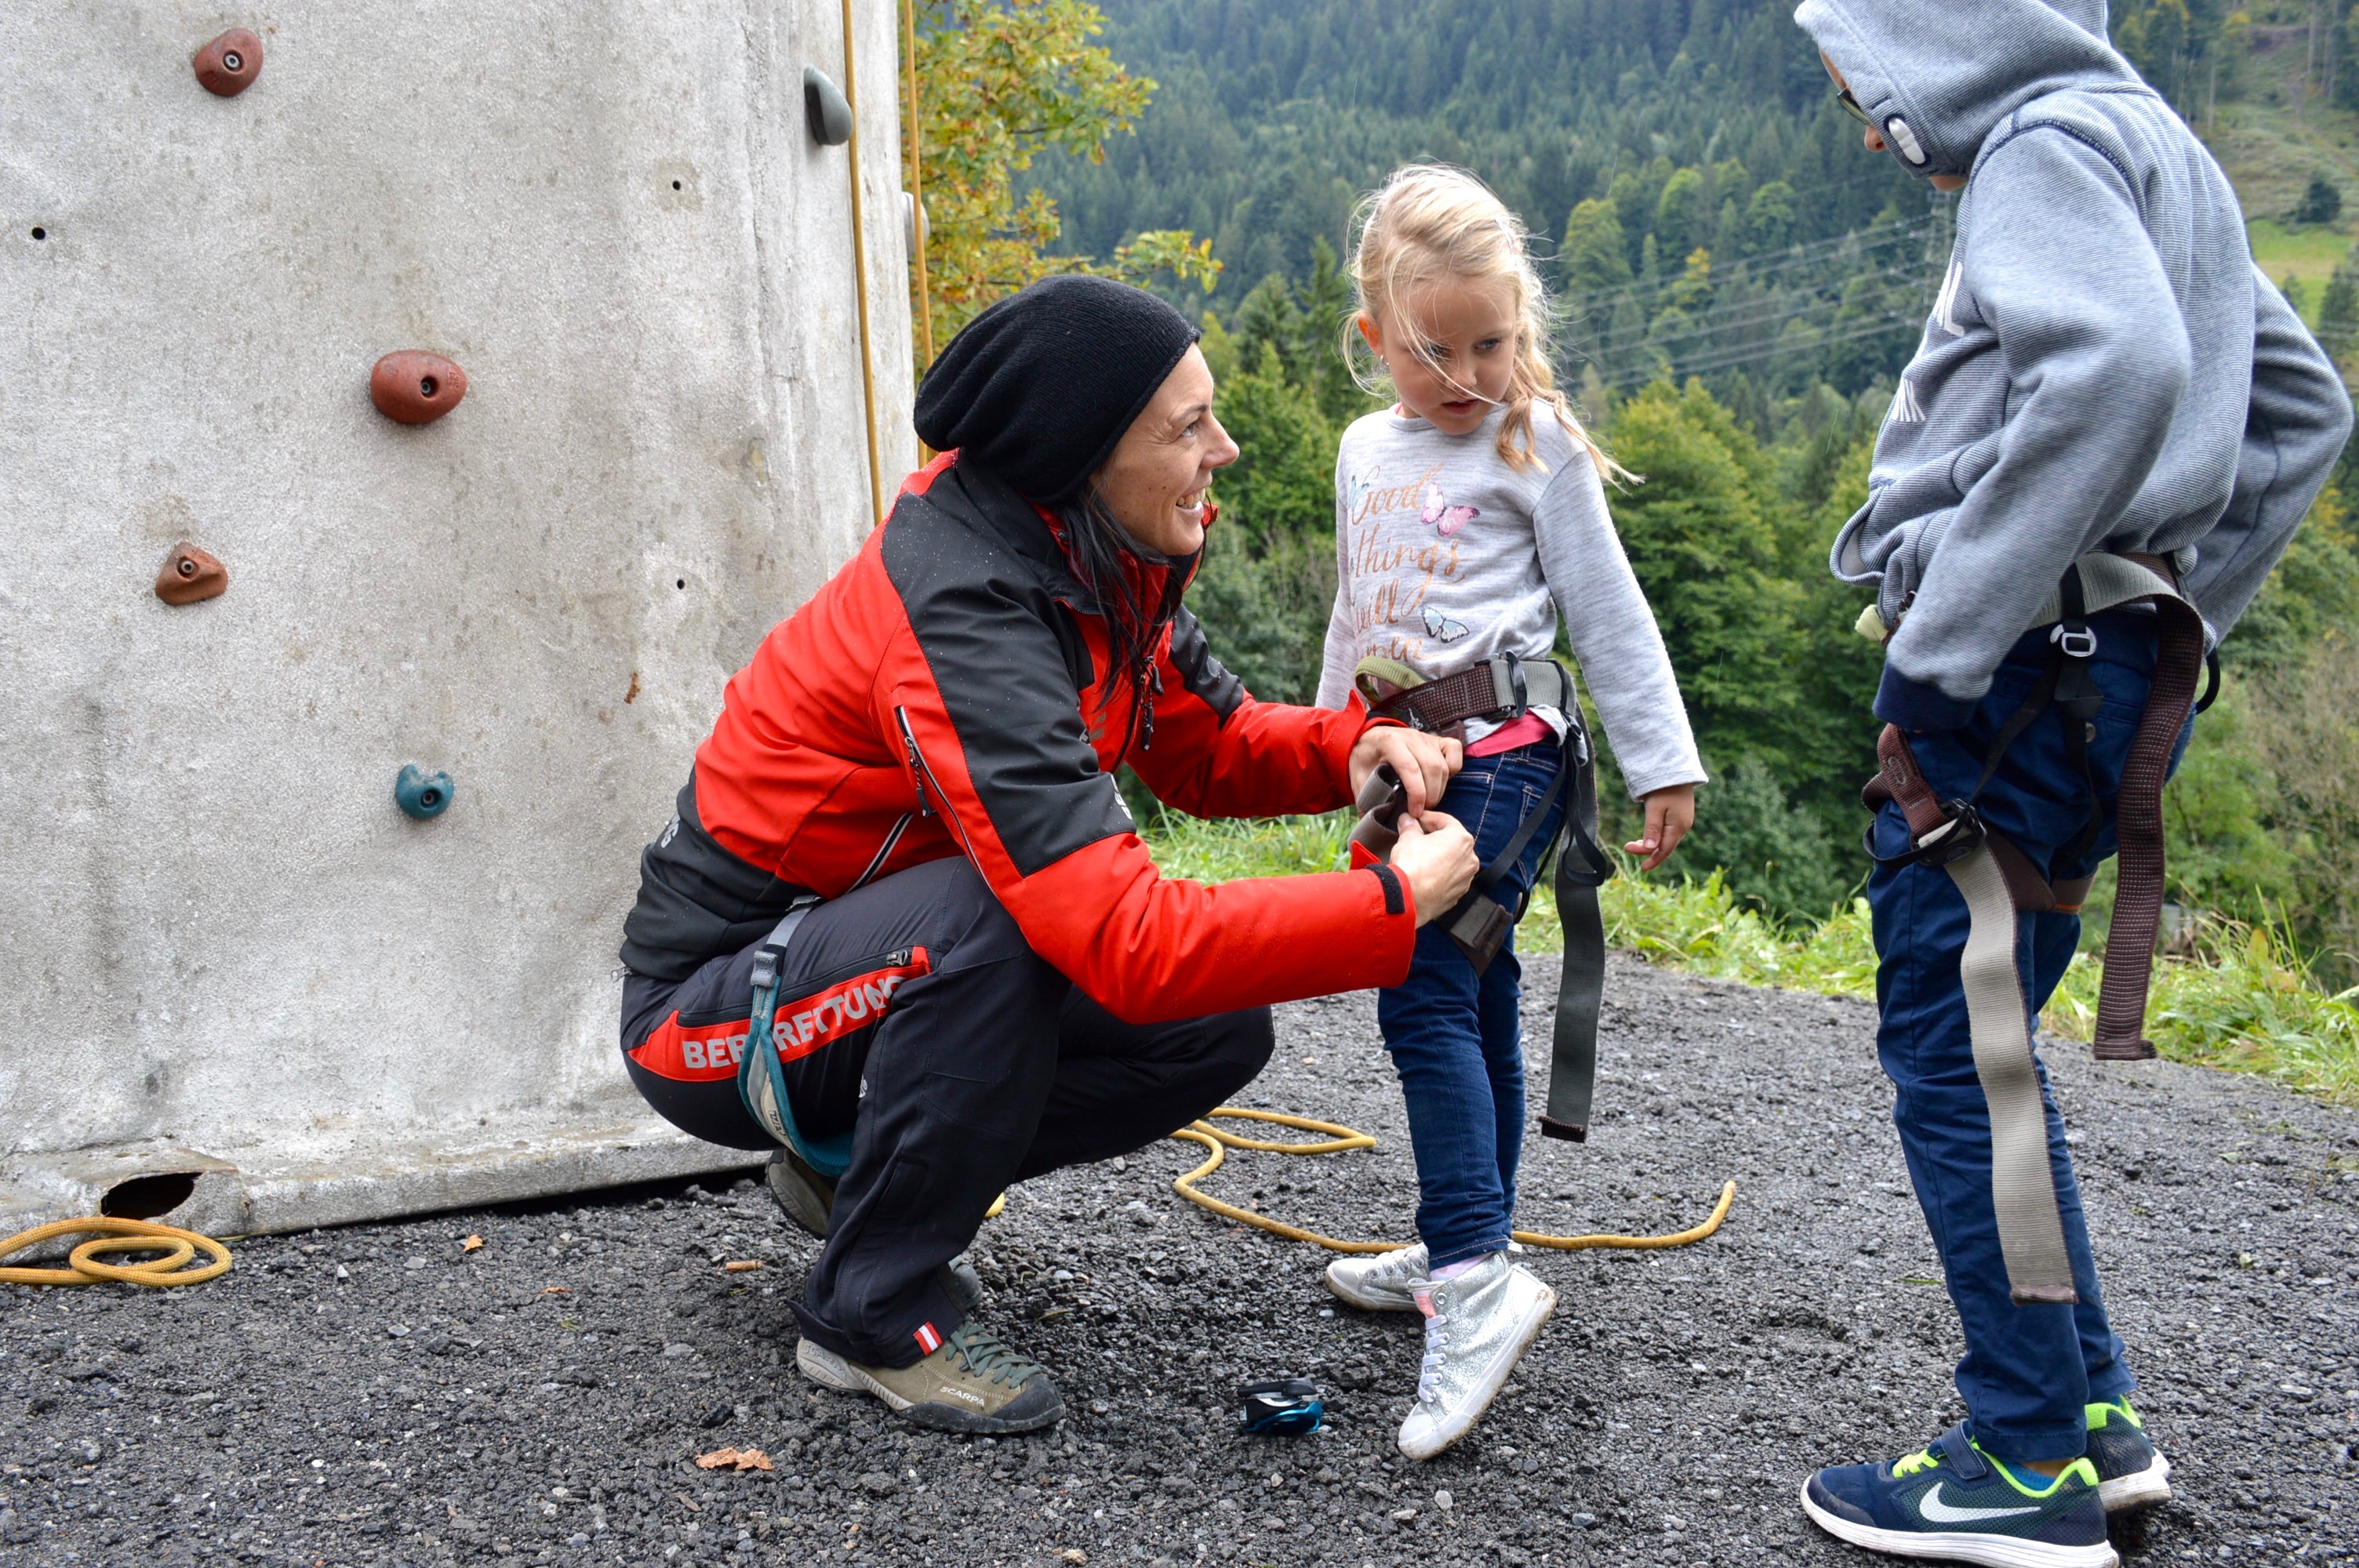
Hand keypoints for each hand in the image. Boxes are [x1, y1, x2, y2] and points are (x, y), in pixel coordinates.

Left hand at [1349, 727, 1461, 817]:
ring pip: (1443, 765)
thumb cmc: (1365, 760)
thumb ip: (1367, 798)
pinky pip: (1455, 752)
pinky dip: (1453, 769)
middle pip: (1431, 768)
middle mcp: (1411, 736)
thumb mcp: (1359, 779)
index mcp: (1389, 742)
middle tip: (1421, 812)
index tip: (1414, 812)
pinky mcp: (1438, 740)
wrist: (1369, 740)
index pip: (1410, 768)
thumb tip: (1375, 822)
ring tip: (1428, 803)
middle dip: (1430, 796)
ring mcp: (1426, 737)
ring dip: (1440, 789)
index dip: (1416, 794)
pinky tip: (1440, 783)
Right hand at [1390, 810, 1478, 924]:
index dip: (1429, 818)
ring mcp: (1466, 878)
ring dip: (1440, 857)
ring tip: (1421, 858)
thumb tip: (1408, 821)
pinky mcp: (1458, 894)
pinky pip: (1450, 879)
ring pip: (1453, 862)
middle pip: (1452, 842)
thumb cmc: (1412, 865)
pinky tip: (1425, 875)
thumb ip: (1410, 827)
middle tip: (1418, 837)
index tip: (1417, 819)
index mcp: (1461, 838)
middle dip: (1436, 838)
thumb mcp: (1407, 838)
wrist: (1409, 899)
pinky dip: (1440, 875)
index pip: (1446, 821)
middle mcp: (1470, 858)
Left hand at [1624, 784, 1694, 872]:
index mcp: (1678, 827)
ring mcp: (1683, 822)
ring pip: (1668, 840)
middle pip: (1666, 847)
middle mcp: (1683, 827)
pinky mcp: (1681, 816)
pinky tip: (1649, 836)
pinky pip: (1669, 832)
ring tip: (1635, 844)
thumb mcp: (1655, 809)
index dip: (1653, 860)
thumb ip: (1652, 829)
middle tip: (1629, 848)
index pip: (1665, 850)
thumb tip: (1650, 849)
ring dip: (1652, 845)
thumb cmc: (1664, 789)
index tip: (1642, 868)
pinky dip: (1658, 837)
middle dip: (1649, 852)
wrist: (1676, 771)